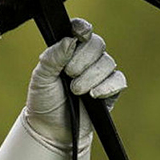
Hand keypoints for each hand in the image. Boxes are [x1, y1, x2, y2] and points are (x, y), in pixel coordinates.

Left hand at [24, 18, 126, 148]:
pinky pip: (118, 80)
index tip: (79, 34)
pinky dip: (107, 86)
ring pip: (107, 62)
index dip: (82, 28)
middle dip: (83, 59)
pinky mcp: (110, 91)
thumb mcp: (41, 78)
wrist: (52, 130)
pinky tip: (94, 95)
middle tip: (69, 74)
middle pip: (97, 44)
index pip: (80, 30)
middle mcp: (86, 58)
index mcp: (68, 49)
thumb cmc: (45, 101)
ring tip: (76, 91)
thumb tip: (69, 40)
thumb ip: (52, 57)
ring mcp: (100, 74)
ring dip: (91, 76)